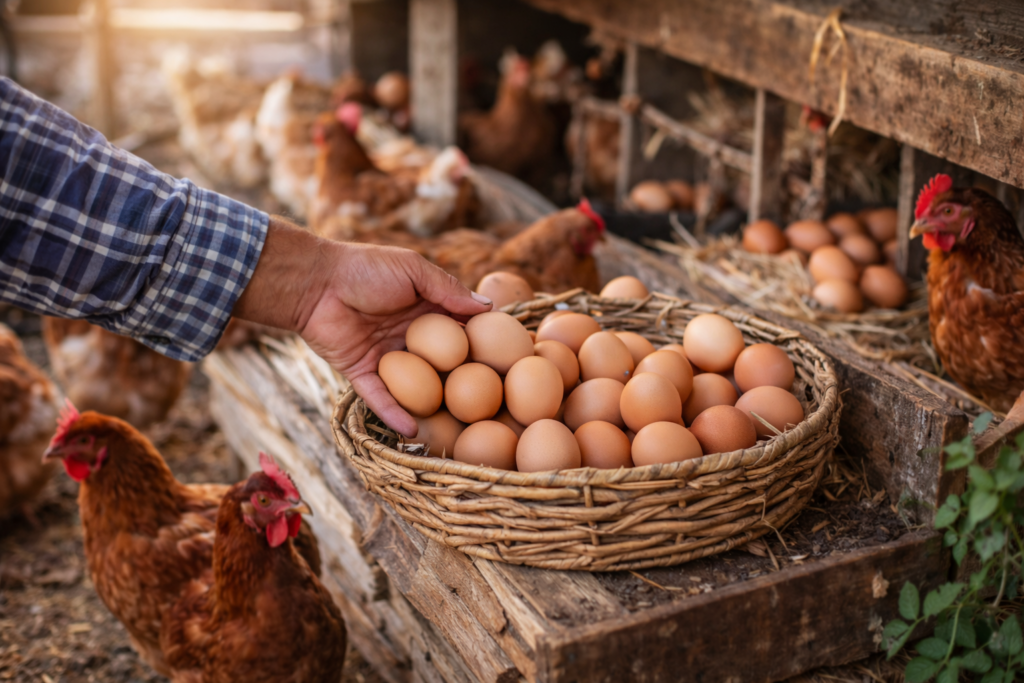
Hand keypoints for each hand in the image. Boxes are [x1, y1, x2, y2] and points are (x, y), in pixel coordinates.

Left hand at [233, 219, 490, 435]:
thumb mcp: (413, 271)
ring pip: (416, 387)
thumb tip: (488, 308)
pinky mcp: (362, 373)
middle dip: (466, 381)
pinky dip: (394, 414)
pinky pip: (380, 399)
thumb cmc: (366, 268)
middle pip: (443, 365)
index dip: (483, 344)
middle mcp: (411, 338)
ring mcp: (388, 358)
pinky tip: (413, 432)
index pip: (461, 331)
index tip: (510, 361)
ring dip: (434, 405)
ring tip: (459, 426)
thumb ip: (448, 290)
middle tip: (494, 401)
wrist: (316, 282)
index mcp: (426, 312)